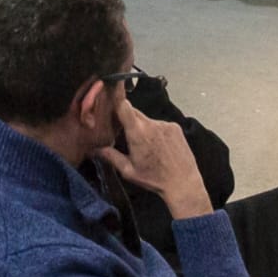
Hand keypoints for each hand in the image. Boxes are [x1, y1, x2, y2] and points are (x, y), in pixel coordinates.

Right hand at [95, 98, 211, 219]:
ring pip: (147, 119)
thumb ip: (111, 156)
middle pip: (133, 112)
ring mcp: (165, 124)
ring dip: (142, 127)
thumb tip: (94, 149)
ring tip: (146, 146)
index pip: (124, 106)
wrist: (183, 183)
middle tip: (123, 131)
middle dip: (126, 119)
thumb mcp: (128, 171)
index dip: (116, 98)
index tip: (111, 93)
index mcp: (137, 133)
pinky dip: (155, 131)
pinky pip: (160, 124)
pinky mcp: (175, 127)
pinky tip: (159, 146)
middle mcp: (151, 124)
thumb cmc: (154, 179)